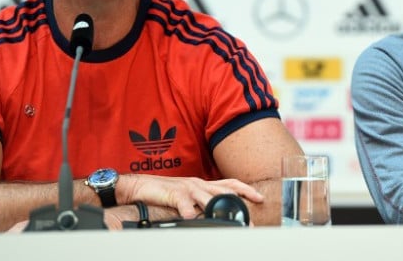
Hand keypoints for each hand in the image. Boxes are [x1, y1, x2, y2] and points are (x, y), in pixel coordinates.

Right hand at [116, 175, 263, 218]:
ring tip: (228, 218)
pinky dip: (189, 212)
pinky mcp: (175, 194)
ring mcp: (188, 188)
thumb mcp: (188, 196)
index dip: (246, 189)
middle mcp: (199, 184)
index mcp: (203, 184)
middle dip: (239, 204)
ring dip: (219, 208)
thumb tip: (216, 213)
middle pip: (225, 191)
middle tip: (248, 219)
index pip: (230, 183)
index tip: (260, 198)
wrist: (142, 186)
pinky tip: (191, 219)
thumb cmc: (165, 192)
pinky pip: (184, 205)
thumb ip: (202, 202)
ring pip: (208, 197)